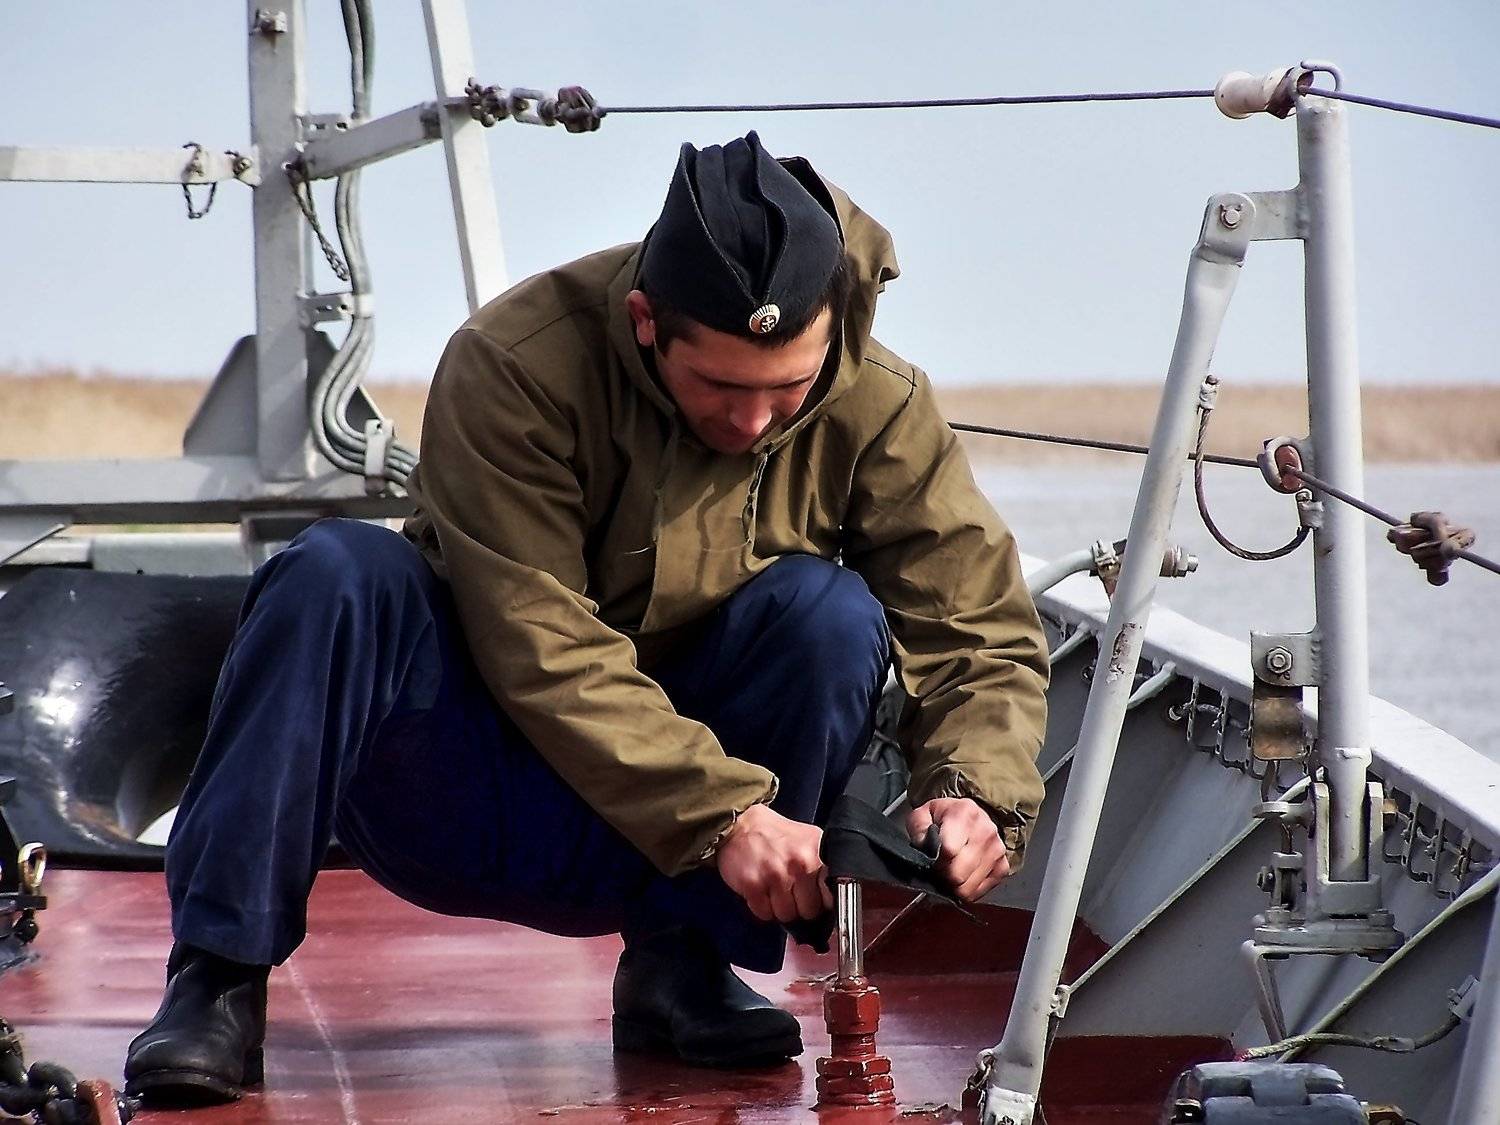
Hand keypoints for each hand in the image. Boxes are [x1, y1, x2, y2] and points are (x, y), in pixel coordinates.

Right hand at [713, 804, 834, 923]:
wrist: (740, 825)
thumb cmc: (776, 835)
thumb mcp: (809, 841)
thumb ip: (824, 866)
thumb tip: (836, 896)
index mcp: (817, 853)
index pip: (832, 897)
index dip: (822, 900)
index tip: (815, 897)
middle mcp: (799, 864)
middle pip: (809, 911)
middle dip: (799, 906)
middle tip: (789, 889)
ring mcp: (775, 875)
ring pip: (786, 915)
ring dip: (779, 907)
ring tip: (773, 887)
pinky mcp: (753, 884)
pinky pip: (764, 914)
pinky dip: (761, 907)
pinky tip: (760, 889)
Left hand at [906, 797, 1010, 902]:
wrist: (970, 816)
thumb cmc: (943, 817)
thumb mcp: (923, 814)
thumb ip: (918, 828)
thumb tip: (924, 847)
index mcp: (964, 812)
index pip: (948, 850)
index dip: (935, 861)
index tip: (931, 860)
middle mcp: (985, 830)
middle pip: (958, 873)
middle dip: (943, 876)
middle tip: (939, 870)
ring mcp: (997, 849)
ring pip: (968, 886)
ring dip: (955, 885)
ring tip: (950, 872)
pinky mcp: (1003, 866)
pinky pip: (981, 891)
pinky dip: (968, 889)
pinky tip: (963, 877)